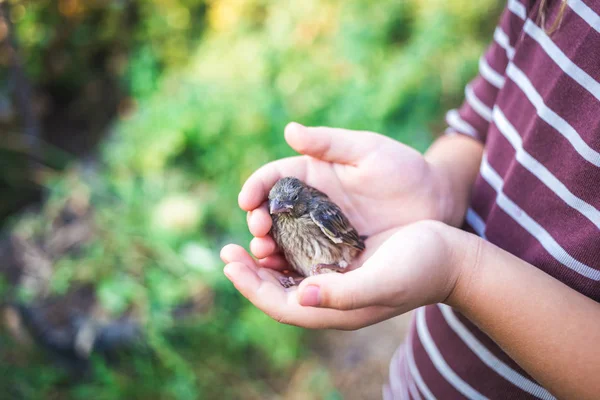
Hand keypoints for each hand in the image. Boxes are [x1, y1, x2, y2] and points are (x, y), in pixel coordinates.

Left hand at [221, 220, 470, 329]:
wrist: (451, 256)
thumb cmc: (421, 266)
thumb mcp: (384, 280)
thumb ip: (343, 293)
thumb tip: (299, 295)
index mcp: (338, 309)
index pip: (282, 306)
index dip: (252, 287)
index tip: (231, 263)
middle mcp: (333, 300)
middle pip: (279, 294)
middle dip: (250, 275)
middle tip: (227, 251)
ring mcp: (338, 283)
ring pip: (289, 279)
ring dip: (265, 263)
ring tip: (245, 242)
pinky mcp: (345, 265)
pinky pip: (305, 263)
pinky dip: (286, 251)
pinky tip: (277, 234)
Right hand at [239, 122, 453, 266]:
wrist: (436, 204)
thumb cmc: (404, 170)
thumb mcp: (368, 151)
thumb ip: (330, 143)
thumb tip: (289, 130)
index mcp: (311, 175)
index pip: (273, 179)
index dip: (256, 188)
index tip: (247, 201)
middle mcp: (308, 205)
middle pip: (270, 214)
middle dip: (258, 222)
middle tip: (258, 233)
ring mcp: (319, 232)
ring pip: (283, 241)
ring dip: (268, 249)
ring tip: (264, 255)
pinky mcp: (332, 255)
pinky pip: (304, 263)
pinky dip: (289, 269)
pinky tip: (283, 275)